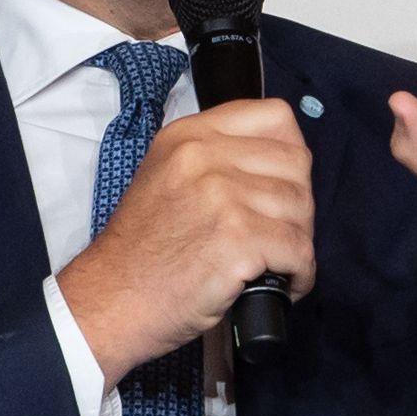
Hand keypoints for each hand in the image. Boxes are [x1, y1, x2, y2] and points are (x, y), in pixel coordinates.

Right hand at [55, 99, 314, 380]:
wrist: (115, 299)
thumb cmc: (144, 250)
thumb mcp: (168, 176)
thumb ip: (216, 158)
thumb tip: (277, 162)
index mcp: (190, 136)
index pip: (276, 117)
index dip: (290, 154)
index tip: (281, 184)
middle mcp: (204, 157)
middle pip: (297, 164)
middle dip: (297, 204)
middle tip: (279, 234)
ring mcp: (222, 196)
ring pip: (301, 209)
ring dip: (298, 242)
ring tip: (276, 263)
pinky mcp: (238, 239)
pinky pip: (299, 251)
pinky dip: (300, 273)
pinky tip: (282, 283)